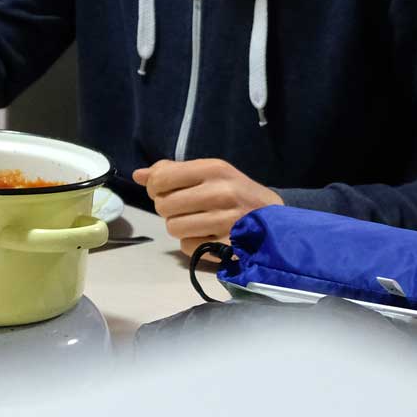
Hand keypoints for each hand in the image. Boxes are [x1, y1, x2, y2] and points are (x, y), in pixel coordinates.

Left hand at [131, 158, 282, 256]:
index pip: (161, 178)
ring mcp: (226, 221)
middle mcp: (221, 193)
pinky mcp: (229, 246)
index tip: (164, 191)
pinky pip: (188, 248)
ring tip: (196, 222)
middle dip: (168, 209)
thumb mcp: (211, 173)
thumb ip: (173, 171)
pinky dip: (192, 244)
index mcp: (214, 169)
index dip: (155, 187)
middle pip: (164, 205)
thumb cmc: (237, 193)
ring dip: (179, 227)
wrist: (277, 220)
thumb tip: (138, 175)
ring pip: (173, 228)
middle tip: (184, 208)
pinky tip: (207, 236)